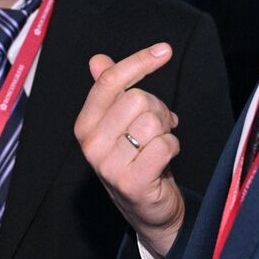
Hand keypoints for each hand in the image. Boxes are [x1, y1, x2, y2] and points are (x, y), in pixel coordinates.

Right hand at [74, 43, 183, 258]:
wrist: (145, 209)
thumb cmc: (134, 159)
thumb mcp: (118, 123)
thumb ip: (109, 90)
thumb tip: (97, 59)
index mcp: (85, 123)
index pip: (109, 81)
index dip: (139, 61)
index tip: (164, 50)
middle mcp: (91, 143)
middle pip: (137, 99)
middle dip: (158, 108)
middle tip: (159, 125)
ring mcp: (108, 164)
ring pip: (153, 122)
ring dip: (166, 131)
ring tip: (160, 143)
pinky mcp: (131, 182)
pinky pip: (164, 145)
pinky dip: (173, 148)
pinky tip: (164, 159)